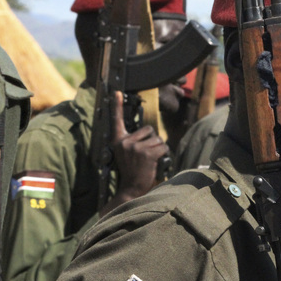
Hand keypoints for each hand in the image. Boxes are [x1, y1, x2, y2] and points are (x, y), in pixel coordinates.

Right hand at [99, 91, 169, 216]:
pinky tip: (156, 163)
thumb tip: (149, 132)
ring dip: (159, 149)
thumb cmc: (132, 171)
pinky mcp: (146, 154)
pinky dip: (164, 155)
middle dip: (152, 140)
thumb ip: (133, 141)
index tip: (116, 91)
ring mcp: (135, 147)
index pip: (116, 119)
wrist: (130, 189)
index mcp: (118, 140)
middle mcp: (124, 141)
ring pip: (158, 139)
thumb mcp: (126, 153)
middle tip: (145, 155)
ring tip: (150, 161)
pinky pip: (163, 147)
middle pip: (149, 129)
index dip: (116, 105)